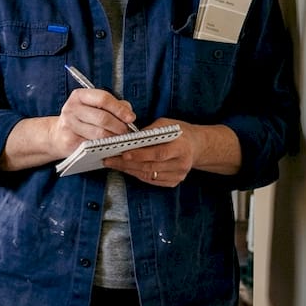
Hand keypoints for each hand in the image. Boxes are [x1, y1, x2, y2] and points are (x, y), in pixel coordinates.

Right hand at [49, 88, 136, 155]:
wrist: (58, 135)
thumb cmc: (82, 119)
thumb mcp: (94, 107)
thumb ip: (113, 106)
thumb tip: (128, 112)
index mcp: (79, 96)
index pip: (103, 98)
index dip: (119, 108)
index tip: (130, 117)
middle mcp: (72, 108)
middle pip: (102, 117)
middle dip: (119, 126)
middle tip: (126, 131)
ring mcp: (69, 124)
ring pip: (99, 133)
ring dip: (113, 137)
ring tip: (119, 139)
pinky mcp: (69, 140)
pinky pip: (93, 145)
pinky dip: (104, 146)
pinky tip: (109, 146)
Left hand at [103, 118, 241, 185]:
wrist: (196, 146)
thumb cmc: (179, 132)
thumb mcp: (167, 124)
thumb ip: (150, 131)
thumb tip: (129, 137)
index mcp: (181, 147)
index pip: (158, 154)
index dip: (140, 155)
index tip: (123, 153)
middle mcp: (181, 164)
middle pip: (150, 167)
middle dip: (127, 164)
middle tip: (109, 159)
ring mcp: (178, 175)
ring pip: (149, 175)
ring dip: (128, 170)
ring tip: (113, 164)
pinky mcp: (174, 182)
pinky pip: (152, 180)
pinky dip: (137, 174)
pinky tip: (126, 169)